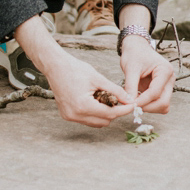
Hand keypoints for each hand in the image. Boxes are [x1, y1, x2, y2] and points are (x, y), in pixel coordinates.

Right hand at [15, 16, 133, 126]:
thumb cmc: (76, 69)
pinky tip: (97, 101)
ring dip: (105, 114)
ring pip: (95, 122)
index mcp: (83, 106)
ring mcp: (69, 117)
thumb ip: (115, 90)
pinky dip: (95, 113)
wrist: (55, 67)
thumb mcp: (98, 79)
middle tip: (122, 101)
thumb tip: (129, 99)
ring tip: (109, 99)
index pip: (110, 114)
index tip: (133, 105)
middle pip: (104, 121)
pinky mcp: (67, 115)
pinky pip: (86, 119)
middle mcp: (75, 115)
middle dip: (115, 112)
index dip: (124, 110)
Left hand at [119, 35, 173, 114]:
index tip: (129, 104)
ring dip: (148, 107)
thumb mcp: (131, 69)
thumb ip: (130, 87)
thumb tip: (128, 103)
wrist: (137, 48)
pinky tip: (138, 99)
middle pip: (163, 102)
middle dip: (147, 106)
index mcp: (165, 71)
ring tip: (134, 100)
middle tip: (132, 105)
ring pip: (162, 106)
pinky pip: (158, 104)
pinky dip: (148, 105)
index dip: (142, 101)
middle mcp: (170, 79)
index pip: (155, 92)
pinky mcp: (162, 90)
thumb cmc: (135, 55)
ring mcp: (167, 85)